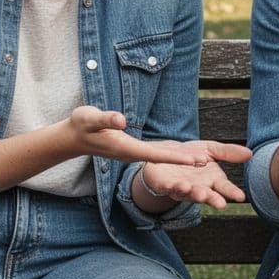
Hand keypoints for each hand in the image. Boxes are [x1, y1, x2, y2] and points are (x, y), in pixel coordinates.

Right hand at [65, 105, 211, 165]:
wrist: (72, 136)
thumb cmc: (81, 124)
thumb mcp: (90, 117)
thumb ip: (106, 119)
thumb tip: (121, 120)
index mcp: (124, 148)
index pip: (154, 155)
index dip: (175, 157)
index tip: (192, 160)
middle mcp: (130, 154)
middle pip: (162, 159)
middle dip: (183, 161)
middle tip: (207, 161)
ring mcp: (131, 153)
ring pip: (159, 157)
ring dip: (179, 158)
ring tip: (201, 159)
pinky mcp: (132, 149)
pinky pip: (154, 154)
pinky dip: (170, 154)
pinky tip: (182, 154)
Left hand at [141, 141, 251, 209]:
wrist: (165, 154)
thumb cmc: (190, 156)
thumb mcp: (211, 150)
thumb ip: (228, 153)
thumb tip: (250, 153)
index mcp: (211, 180)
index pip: (224, 187)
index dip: (232, 192)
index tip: (241, 197)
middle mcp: (198, 187)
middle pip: (207, 195)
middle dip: (213, 199)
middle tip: (221, 205)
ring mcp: (181, 188)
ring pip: (188, 193)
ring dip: (194, 194)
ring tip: (201, 193)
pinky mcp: (164, 184)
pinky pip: (169, 187)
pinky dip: (174, 186)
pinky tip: (181, 185)